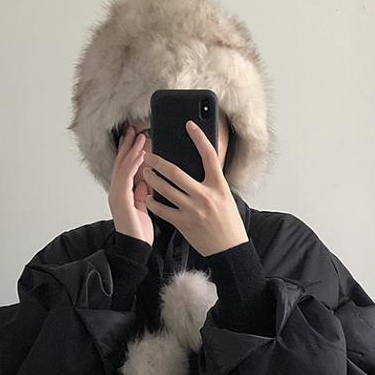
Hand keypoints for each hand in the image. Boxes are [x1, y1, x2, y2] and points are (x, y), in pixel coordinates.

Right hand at [108, 126, 153, 245]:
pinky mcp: (121, 200)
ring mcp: (117, 195)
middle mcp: (116, 192)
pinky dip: (133, 164)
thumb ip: (142, 194)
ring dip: (131, 151)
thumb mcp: (143, 208)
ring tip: (140, 137)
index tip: (135, 139)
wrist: (136, 248)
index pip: (124, 168)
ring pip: (122, 167)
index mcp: (122, 194)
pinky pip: (126, 178)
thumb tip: (145, 181)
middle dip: (127, 145)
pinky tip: (140, 155)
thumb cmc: (139, 233)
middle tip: (134, 130)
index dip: (128, 152)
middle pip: (120, 163)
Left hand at [141, 120, 247, 256]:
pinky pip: (163, 210)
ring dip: (152, 179)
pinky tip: (148, 197)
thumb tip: (196, 167)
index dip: (199, 138)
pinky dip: (154, 203)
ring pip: (166, 190)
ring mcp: (193, 210)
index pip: (209, 155)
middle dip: (159, 162)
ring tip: (145, 173)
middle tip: (148, 155)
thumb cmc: (228, 222)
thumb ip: (211, 183)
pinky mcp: (184, 223)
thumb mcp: (225, 197)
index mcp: (218, 186)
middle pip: (177, 173)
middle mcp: (205, 196)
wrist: (229, 249)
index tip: (189, 125)